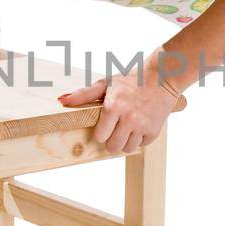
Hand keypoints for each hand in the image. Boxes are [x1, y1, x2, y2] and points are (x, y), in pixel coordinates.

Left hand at [57, 71, 185, 152]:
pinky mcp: (155, 130)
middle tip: (115, 128)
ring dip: (125, 141)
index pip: (99, 136)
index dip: (101, 131)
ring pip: (127, 148)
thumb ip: (84, 94)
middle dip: (111, 140)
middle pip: (112, 147)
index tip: (105, 124)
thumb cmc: (131, 79)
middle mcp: (128, 117)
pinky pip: (142, 145)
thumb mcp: (106, 83)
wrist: (163, 77)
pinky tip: (139, 126)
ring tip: (127, 128)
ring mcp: (142, 125)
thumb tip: (62, 100)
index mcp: (113, 106)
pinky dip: (139, 139)